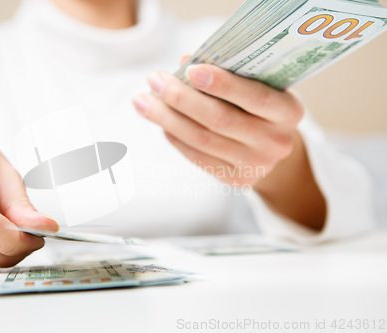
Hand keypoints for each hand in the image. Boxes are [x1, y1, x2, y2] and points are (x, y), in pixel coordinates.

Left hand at [133, 59, 325, 229]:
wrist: (273, 148)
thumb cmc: (259, 107)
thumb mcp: (256, 86)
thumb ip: (228, 74)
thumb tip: (185, 61)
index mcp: (288, 112)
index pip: (254, 97)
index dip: (222, 84)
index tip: (191, 69)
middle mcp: (275, 141)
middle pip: (220, 120)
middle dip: (182, 98)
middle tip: (155, 80)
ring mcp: (256, 165)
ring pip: (202, 139)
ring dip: (167, 118)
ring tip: (143, 101)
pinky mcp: (235, 179)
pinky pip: (197, 156)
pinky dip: (175, 136)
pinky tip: (160, 122)